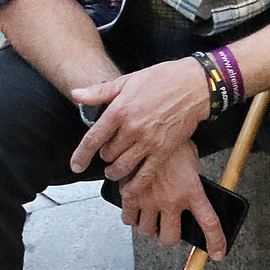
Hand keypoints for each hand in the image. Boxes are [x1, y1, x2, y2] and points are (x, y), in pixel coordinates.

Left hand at [70, 57, 209, 176]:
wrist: (194, 86)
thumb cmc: (161, 79)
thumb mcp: (127, 81)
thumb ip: (99, 92)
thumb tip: (75, 94)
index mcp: (119, 110)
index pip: (93, 138)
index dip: (81, 155)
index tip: (75, 166)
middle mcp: (132, 128)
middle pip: (108, 154)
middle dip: (104, 156)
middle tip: (108, 154)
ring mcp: (148, 141)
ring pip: (123, 166)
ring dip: (115, 172)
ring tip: (113, 171)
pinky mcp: (164, 151)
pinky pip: (145, 174)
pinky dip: (134, 185)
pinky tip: (128, 189)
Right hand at [115, 140, 225, 260]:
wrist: (149, 126)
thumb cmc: (173, 142)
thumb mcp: (192, 161)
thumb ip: (192, 181)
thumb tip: (193, 194)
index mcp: (191, 191)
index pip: (209, 223)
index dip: (215, 242)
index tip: (218, 254)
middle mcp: (171, 200)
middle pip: (170, 238)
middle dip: (169, 238)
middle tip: (168, 230)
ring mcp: (149, 200)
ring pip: (147, 231)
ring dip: (149, 228)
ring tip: (151, 218)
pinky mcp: (131, 195)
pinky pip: (129, 219)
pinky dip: (132, 218)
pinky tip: (135, 210)